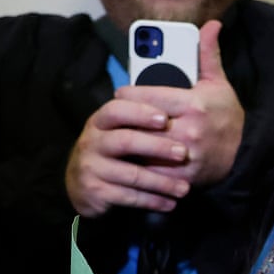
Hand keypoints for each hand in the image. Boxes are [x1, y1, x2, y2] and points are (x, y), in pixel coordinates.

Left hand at [65, 21, 243, 216]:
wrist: (245, 154)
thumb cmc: (227, 116)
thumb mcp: (218, 83)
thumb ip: (208, 54)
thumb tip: (211, 24)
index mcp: (194, 104)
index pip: (148, 96)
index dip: (129, 94)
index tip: (121, 93)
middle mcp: (189, 130)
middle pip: (141, 122)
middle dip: (125, 118)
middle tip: (115, 114)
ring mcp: (185, 155)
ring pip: (143, 147)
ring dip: (129, 141)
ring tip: (121, 134)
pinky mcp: (182, 177)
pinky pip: (151, 171)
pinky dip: (140, 165)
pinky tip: (135, 157)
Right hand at [66, 92, 190, 217]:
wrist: (83, 184)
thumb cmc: (116, 149)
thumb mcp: (122, 126)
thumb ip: (146, 105)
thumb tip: (190, 70)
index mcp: (101, 120)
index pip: (117, 109)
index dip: (140, 112)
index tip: (165, 118)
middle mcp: (92, 141)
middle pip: (126, 141)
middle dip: (157, 147)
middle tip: (183, 153)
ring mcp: (91, 167)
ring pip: (131, 174)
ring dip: (161, 182)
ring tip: (185, 188)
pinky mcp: (95, 191)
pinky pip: (127, 197)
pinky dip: (151, 201)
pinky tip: (170, 203)